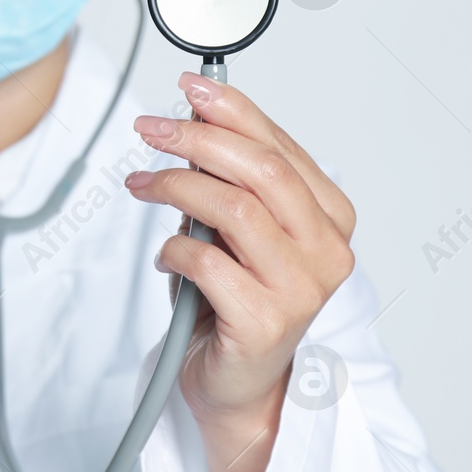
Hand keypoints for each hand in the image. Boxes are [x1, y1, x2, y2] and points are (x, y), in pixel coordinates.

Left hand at [122, 72, 356, 471]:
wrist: (235, 383)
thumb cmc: (233, 302)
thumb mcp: (233, 230)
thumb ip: (226, 181)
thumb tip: (190, 121)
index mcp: (328, 217)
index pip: (280, 147)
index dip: (232, 111)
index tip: (188, 88)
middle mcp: (326, 250)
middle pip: (261, 171)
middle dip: (198, 139)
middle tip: (150, 129)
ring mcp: (302, 288)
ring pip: (235, 210)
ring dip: (177, 188)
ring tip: (142, 185)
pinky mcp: (266, 322)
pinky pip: (209, 264)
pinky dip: (174, 251)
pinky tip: (165, 256)